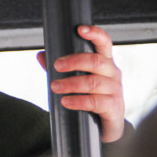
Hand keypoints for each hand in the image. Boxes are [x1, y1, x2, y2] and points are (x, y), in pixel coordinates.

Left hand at [37, 25, 125, 142]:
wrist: (106, 127)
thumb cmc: (92, 99)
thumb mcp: (77, 82)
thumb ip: (60, 69)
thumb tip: (41, 55)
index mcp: (104, 63)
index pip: (104, 43)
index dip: (95, 34)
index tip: (81, 29)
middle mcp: (112, 73)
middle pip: (96, 61)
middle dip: (74, 61)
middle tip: (56, 66)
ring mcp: (115, 90)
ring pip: (94, 82)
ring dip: (71, 83)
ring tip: (55, 86)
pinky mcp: (114, 107)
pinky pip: (96, 102)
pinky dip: (78, 101)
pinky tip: (66, 102)